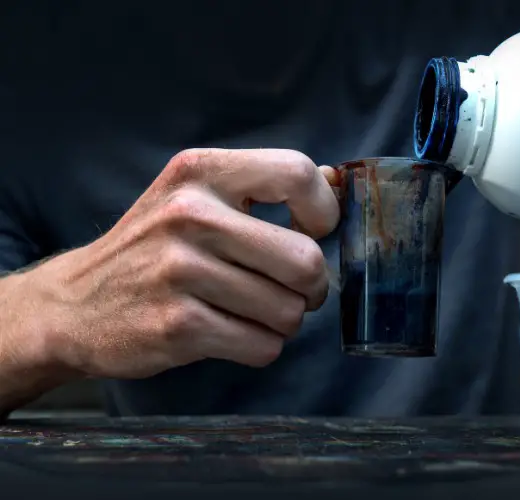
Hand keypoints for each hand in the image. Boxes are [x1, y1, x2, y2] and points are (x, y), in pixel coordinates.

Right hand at [24, 148, 339, 378]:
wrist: (74, 304)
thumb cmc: (153, 249)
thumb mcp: (195, 196)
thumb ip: (264, 186)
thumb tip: (337, 182)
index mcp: (200, 172)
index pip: (297, 174)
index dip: (322, 212)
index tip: (311, 233)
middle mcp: (189, 215)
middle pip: (306, 261)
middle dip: (312, 287)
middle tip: (293, 290)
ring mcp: (180, 272)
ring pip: (289, 311)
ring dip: (284, 320)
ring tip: (252, 311)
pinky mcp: (177, 325)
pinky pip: (264, 346)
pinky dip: (260, 346)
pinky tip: (232, 333)